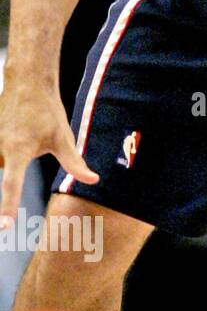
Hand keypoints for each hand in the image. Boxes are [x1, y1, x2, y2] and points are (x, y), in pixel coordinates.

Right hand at [0, 77, 97, 227]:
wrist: (28, 83)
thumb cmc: (47, 111)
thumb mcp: (63, 138)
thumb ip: (75, 163)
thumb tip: (93, 180)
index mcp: (17, 151)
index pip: (12, 186)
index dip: (8, 207)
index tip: (5, 227)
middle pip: (8, 174)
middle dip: (18, 167)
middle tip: (27, 150)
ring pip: (3, 164)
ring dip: (14, 157)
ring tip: (26, 130)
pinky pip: (0, 157)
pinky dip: (7, 154)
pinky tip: (19, 131)